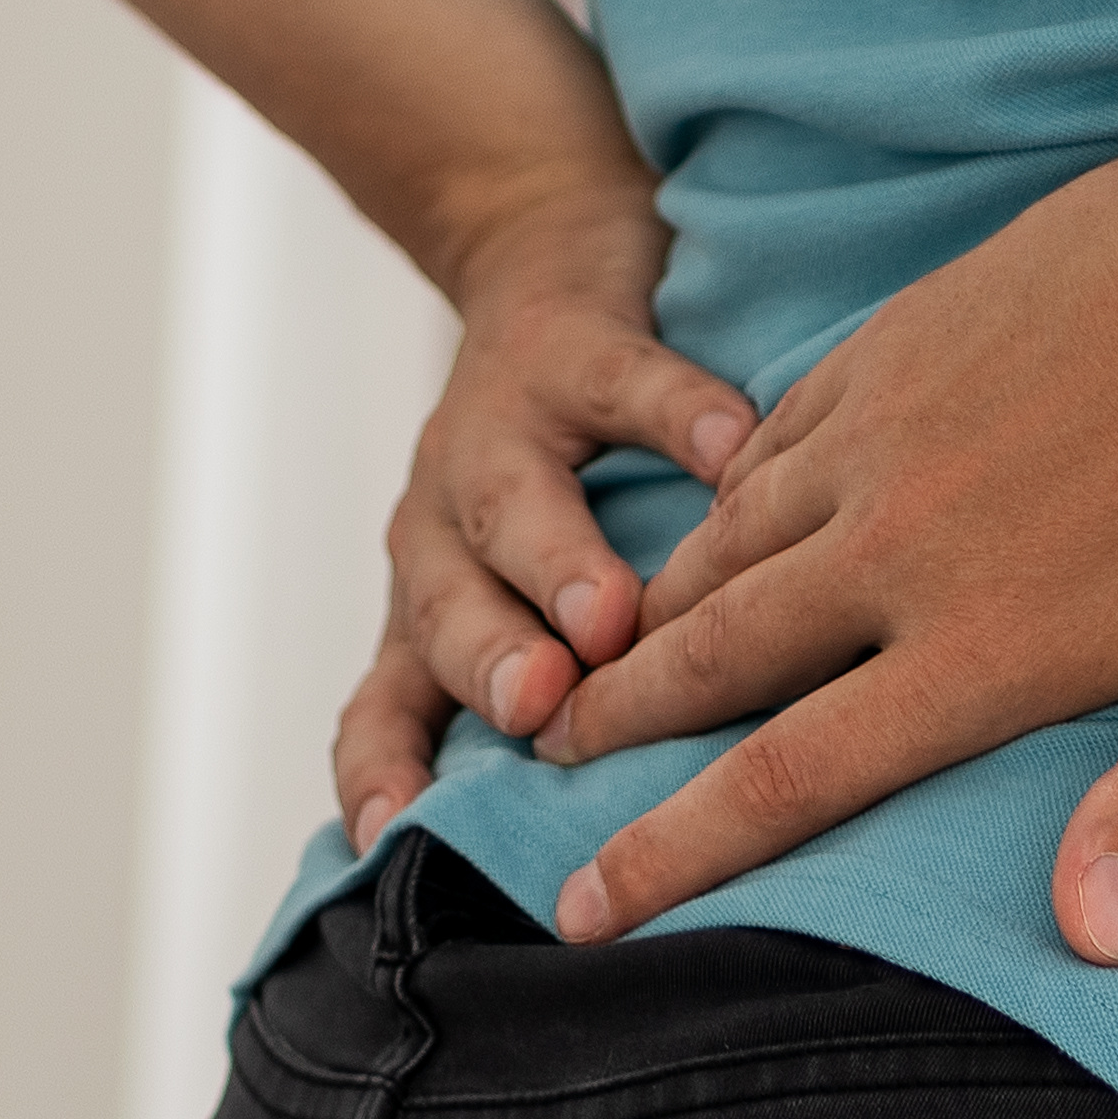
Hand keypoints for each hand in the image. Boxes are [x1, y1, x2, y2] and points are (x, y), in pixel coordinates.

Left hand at [335, 179, 760, 849]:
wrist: (544, 262)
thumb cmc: (557, 475)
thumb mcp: (524, 593)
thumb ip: (559, 700)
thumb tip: (629, 857)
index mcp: (431, 603)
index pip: (380, 709)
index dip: (381, 770)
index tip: (397, 837)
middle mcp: (442, 525)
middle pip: (442, 611)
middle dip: (487, 663)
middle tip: (541, 708)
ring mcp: (495, 429)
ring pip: (510, 502)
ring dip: (557, 562)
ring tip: (614, 616)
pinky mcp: (570, 341)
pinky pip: (625, 378)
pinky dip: (680, 414)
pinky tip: (737, 452)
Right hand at [528, 131, 1117, 963]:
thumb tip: (1099, 943)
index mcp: (980, 645)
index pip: (787, 778)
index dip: (674, 853)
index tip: (581, 908)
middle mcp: (899, 545)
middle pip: (711, 655)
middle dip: (612, 725)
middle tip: (538, 766)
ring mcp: (889, 432)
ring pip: (725, 542)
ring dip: (648, 612)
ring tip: (597, 660)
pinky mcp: (902, 343)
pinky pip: (773, 439)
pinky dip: (724, 497)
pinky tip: (716, 519)